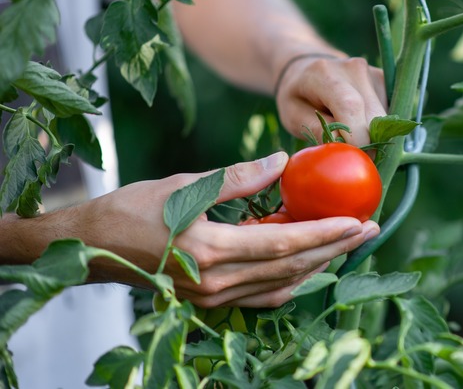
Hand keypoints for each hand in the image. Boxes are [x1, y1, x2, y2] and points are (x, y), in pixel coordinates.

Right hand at [79, 151, 378, 307]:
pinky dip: (292, 277)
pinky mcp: (211, 301)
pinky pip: (265, 293)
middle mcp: (217, 282)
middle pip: (293, 266)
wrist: (92, 248)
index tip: (359, 220)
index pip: (285, 242)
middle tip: (370, 230)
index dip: (326, 232)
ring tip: (347, 242)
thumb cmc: (132, 209)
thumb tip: (285, 161)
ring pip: (283, 283)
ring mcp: (214, 297)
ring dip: (319, 264)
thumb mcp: (185, 184)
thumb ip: (239, 176)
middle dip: (336, 249)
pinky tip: (309, 260)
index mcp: (211, 249)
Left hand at [275, 56, 387, 146]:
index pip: (350, 106)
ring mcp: (372, 72)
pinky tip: (360, 125)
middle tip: (355, 157)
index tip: (355, 158)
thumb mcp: (293, 117)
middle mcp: (354, 69)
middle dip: (369, 143)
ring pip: (385, 117)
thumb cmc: (298, 96)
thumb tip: (344, 146)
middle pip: (374, 115)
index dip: (357, 137)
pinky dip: (378, 126)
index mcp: (325, 74)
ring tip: (352, 136)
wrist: (308, 69)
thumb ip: (316, 130)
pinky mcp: (385, 79)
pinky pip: (388, 112)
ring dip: (374, 134)